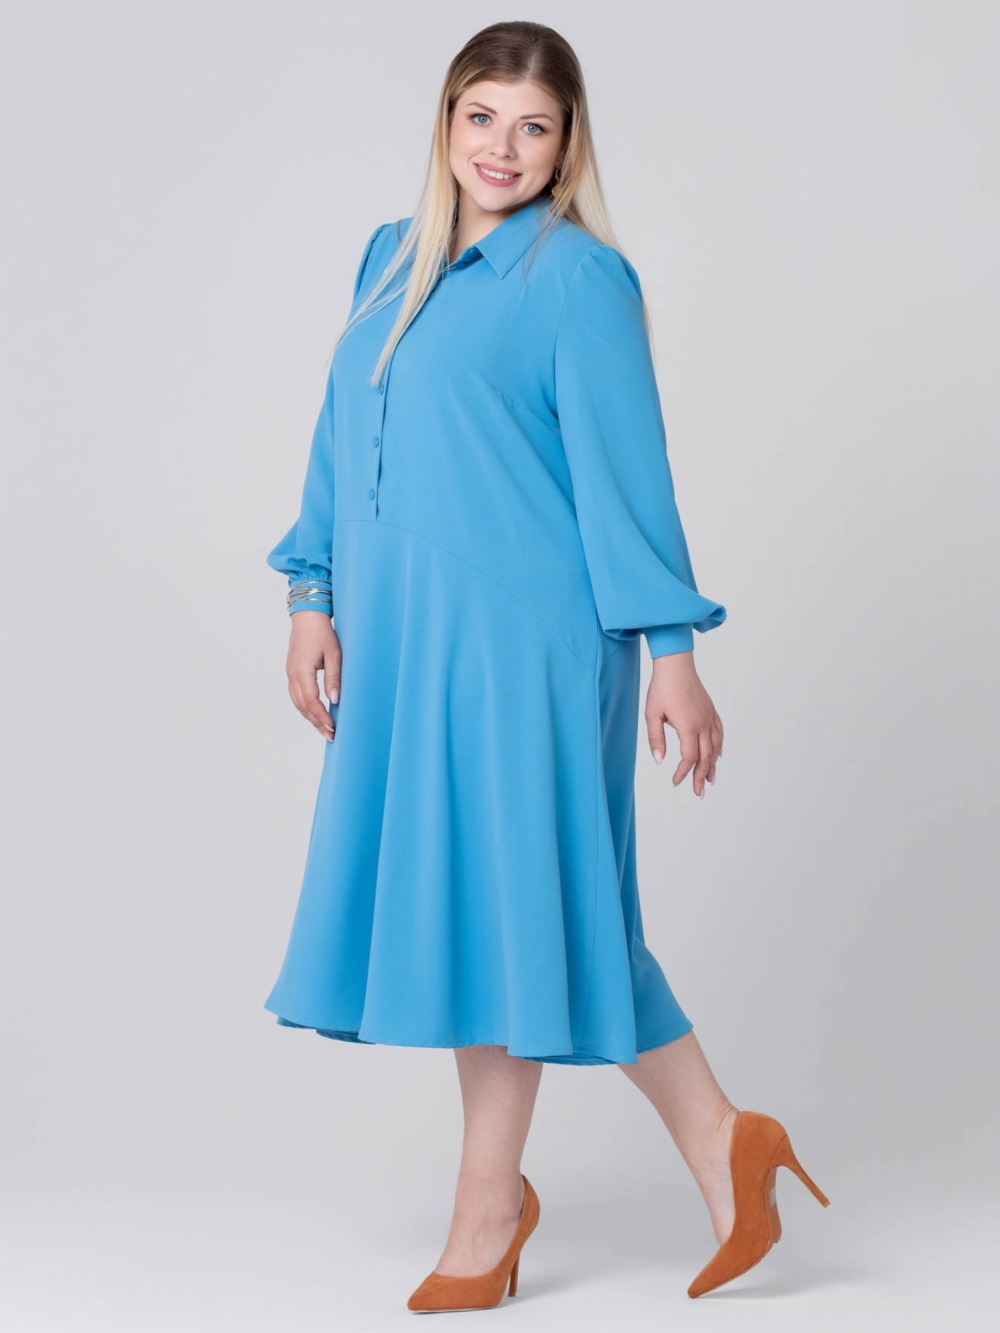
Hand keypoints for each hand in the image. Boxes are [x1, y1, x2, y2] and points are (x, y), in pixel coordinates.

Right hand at [285, 611, 340, 740]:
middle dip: (317, 722)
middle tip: (332, 736)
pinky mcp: (292, 672)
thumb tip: (335, 701)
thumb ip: (334, 678)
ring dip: (311, 717)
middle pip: (303, 706)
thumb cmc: (323, 633)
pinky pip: (297, 696)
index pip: (311, 701)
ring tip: (325, 729)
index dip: (322, 717)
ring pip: (298, 703)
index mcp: (302, 671)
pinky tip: (316, 714)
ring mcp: (290, 674)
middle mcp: (292, 675)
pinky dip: (306, 708)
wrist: (307, 617)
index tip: (333, 729)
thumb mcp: (334, 655)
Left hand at [644, 650, 722, 796]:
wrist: (676, 665)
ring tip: (710, 780)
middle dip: (701, 777)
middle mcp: (703, 724)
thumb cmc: (662, 688)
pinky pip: (719, 734)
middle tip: (698, 793)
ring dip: (713, 765)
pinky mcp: (711, 711)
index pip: (689, 758)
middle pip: (706, 757)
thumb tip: (659, 761)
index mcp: (688, 726)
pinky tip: (717, 755)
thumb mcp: (652, 714)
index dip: (683, 773)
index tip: (675, 782)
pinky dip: (719, 747)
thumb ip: (656, 739)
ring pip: (715, 747)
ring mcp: (709, 717)